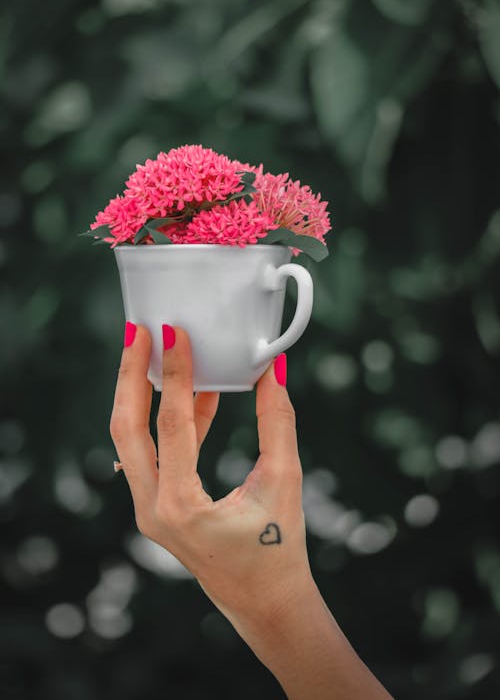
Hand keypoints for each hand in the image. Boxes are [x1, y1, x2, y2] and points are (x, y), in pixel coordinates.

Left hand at [110, 324, 312, 625]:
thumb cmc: (279, 548)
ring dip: (142, 394)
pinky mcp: (158, 506)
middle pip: (126, 429)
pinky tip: (199, 393)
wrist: (265, 601)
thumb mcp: (283, 480)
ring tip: (156, 352)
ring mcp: (149, 510)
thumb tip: (273, 371)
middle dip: (130, 375)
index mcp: (181, 507)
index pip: (172, 424)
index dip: (175, 373)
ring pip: (131, 441)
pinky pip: (154, 453)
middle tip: (139, 331)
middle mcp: (153, 509)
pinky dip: (170, 421)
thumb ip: (277, 422)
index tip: (175, 332)